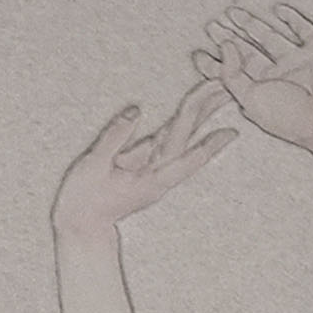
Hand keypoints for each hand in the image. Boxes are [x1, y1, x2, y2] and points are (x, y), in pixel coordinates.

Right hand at [53, 81, 238, 237]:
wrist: (81, 225)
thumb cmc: (84, 199)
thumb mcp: (93, 167)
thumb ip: (114, 137)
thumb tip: (136, 111)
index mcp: (150, 178)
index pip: (183, 155)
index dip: (208, 143)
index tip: (231, 132)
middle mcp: (158, 173)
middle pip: (188, 137)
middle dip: (208, 112)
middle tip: (230, 87)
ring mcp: (154, 169)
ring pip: (182, 137)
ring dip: (201, 114)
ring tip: (221, 92)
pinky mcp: (146, 164)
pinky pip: (169, 140)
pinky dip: (184, 123)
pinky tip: (196, 110)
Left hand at [193, 0, 312, 150]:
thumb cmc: (291, 116)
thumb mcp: (251, 98)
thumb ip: (232, 74)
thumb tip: (224, 45)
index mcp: (259, 92)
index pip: (232, 74)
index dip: (214, 64)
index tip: (197, 53)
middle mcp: (276, 76)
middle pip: (247, 53)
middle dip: (229, 40)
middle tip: (211, 26)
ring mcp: (297, 61)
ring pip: (269, 38)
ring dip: (251, 25)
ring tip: (231, 13)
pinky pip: (303, 29)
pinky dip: (292, 19)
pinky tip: (278, 9)